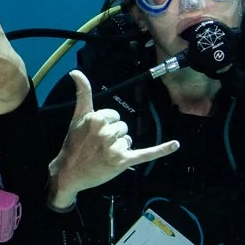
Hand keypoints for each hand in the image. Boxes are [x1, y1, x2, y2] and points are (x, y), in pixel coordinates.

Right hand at [46, 70, 178, 210]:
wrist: (69, 172)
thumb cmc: (73, 144)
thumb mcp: (77, 117)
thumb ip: (82, 92)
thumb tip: (76, 71)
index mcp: (97, 118)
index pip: (115, 115)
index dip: (106, 125)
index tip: (93, 134)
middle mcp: (106, 132)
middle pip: (123, 128)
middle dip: (113, 137)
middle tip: (97, 147)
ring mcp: (115, 147)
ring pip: (128, 140)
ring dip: (119, 148)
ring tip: (104, 155)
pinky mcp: (123, 161)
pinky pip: (146, 153)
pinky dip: (162, 150)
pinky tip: (175, 144)